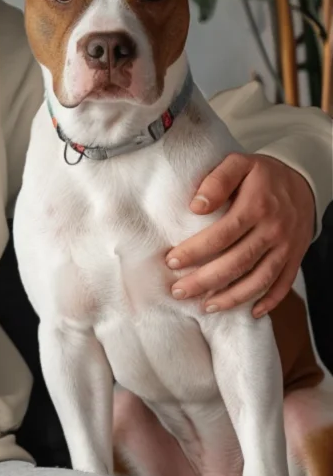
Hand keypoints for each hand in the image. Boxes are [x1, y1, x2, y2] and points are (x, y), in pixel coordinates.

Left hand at [166, 153, 314, 317]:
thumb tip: (196, 206)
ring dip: (232, 297)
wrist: (304, 181)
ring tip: (205, 307)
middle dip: (205, 280)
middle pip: (237, 262)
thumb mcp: (239, 163)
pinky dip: (268, 301)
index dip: (196, 251)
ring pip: (259, 279)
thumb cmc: (261, 174)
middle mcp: (273, 230)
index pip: (222, 234)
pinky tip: (249, 312)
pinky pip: (283, 284)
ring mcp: (286, 247)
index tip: (172, 261)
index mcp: (256, 206)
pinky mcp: (295, 257)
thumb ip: (217, 181)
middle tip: (179, 291)